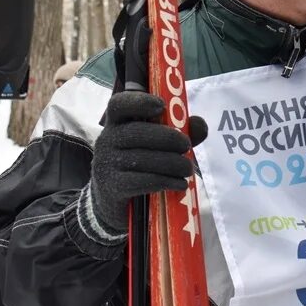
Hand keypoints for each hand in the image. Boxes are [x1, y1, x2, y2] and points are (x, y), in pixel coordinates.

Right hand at [88, 91, 207, 233]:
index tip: (161, 106)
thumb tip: (200, 125)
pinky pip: (142, 181)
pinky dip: (166, 181)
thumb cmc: (141, 166)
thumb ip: (180, 132)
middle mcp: (106, 140)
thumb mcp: (159, 146)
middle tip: (187, 146)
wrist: (116, 204)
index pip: (119, 104)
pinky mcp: (112, 188)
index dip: (139, 101)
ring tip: (188, 169)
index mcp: (117, 123)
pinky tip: (179, 184)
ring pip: (143, 158)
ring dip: (172, 163)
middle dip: (168, 138)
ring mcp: (106, 164)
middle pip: (137, 132)